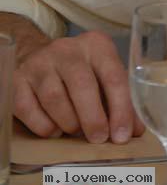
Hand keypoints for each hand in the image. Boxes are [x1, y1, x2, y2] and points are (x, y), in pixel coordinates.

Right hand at [13, 31, 144, 142]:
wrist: (38, 55)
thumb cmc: (82, 71)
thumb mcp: (105, 77)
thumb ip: (121, 103)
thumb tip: (133, 132)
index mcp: (97, 45)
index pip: (114, 77)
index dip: (121, 109)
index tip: (122, 135)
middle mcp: (68, 49)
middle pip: (83, 87)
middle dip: (93, 119)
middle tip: (99, 139)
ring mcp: (39, 62)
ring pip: (55, 99)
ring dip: (69, 123)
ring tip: (76, 131)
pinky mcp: (16, 78)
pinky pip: (28, 109)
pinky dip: (44, 126)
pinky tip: (55, 129)